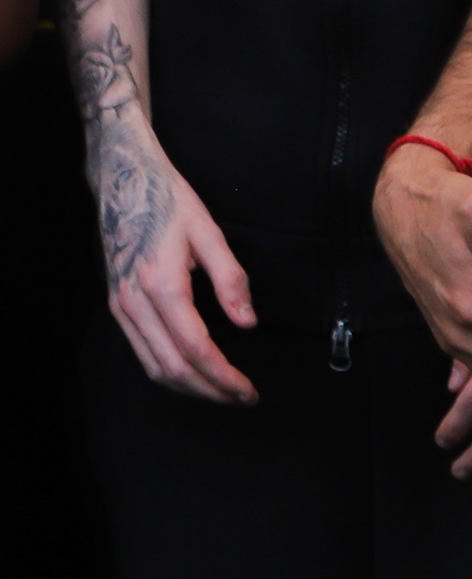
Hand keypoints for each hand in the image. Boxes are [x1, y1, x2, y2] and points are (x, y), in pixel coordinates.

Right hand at [92, 109, 256, 402]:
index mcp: (162, 284)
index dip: (224, 377)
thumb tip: (247, 322)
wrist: (124, 181)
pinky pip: (142, 353)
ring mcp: (121, 308)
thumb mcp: (209, 231)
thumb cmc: (169, 201)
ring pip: (154, 368)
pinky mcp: (116, 307)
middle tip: (241, 397)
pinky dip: (168, 372)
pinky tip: (192, 372)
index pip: (196, 348)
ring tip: (221, 391)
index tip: (247, 390)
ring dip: (189, 388)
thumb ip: (231, 278)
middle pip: (173, 368)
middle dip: (210, 390)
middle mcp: (136, 303)